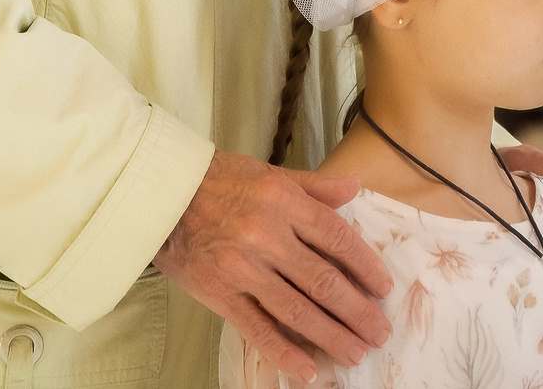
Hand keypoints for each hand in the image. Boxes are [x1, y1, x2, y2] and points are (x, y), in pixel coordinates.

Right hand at [153, 151, 392, 379]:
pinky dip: (284, 352)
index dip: (366, 266)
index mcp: (283, 202)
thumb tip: (355, 187)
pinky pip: (257, 328)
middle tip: (380, 332)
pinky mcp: (220, 293)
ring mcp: (242, 268)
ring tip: (357, 353)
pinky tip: (307, 370)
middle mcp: (266, 235)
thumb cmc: (218, 180)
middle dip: (358, 311)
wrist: (160, 194)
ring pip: (297, 309)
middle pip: (324, 281)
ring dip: (332, 336)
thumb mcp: (270, 173)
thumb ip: (314, 186)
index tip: (383, 288)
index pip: (337, 238)